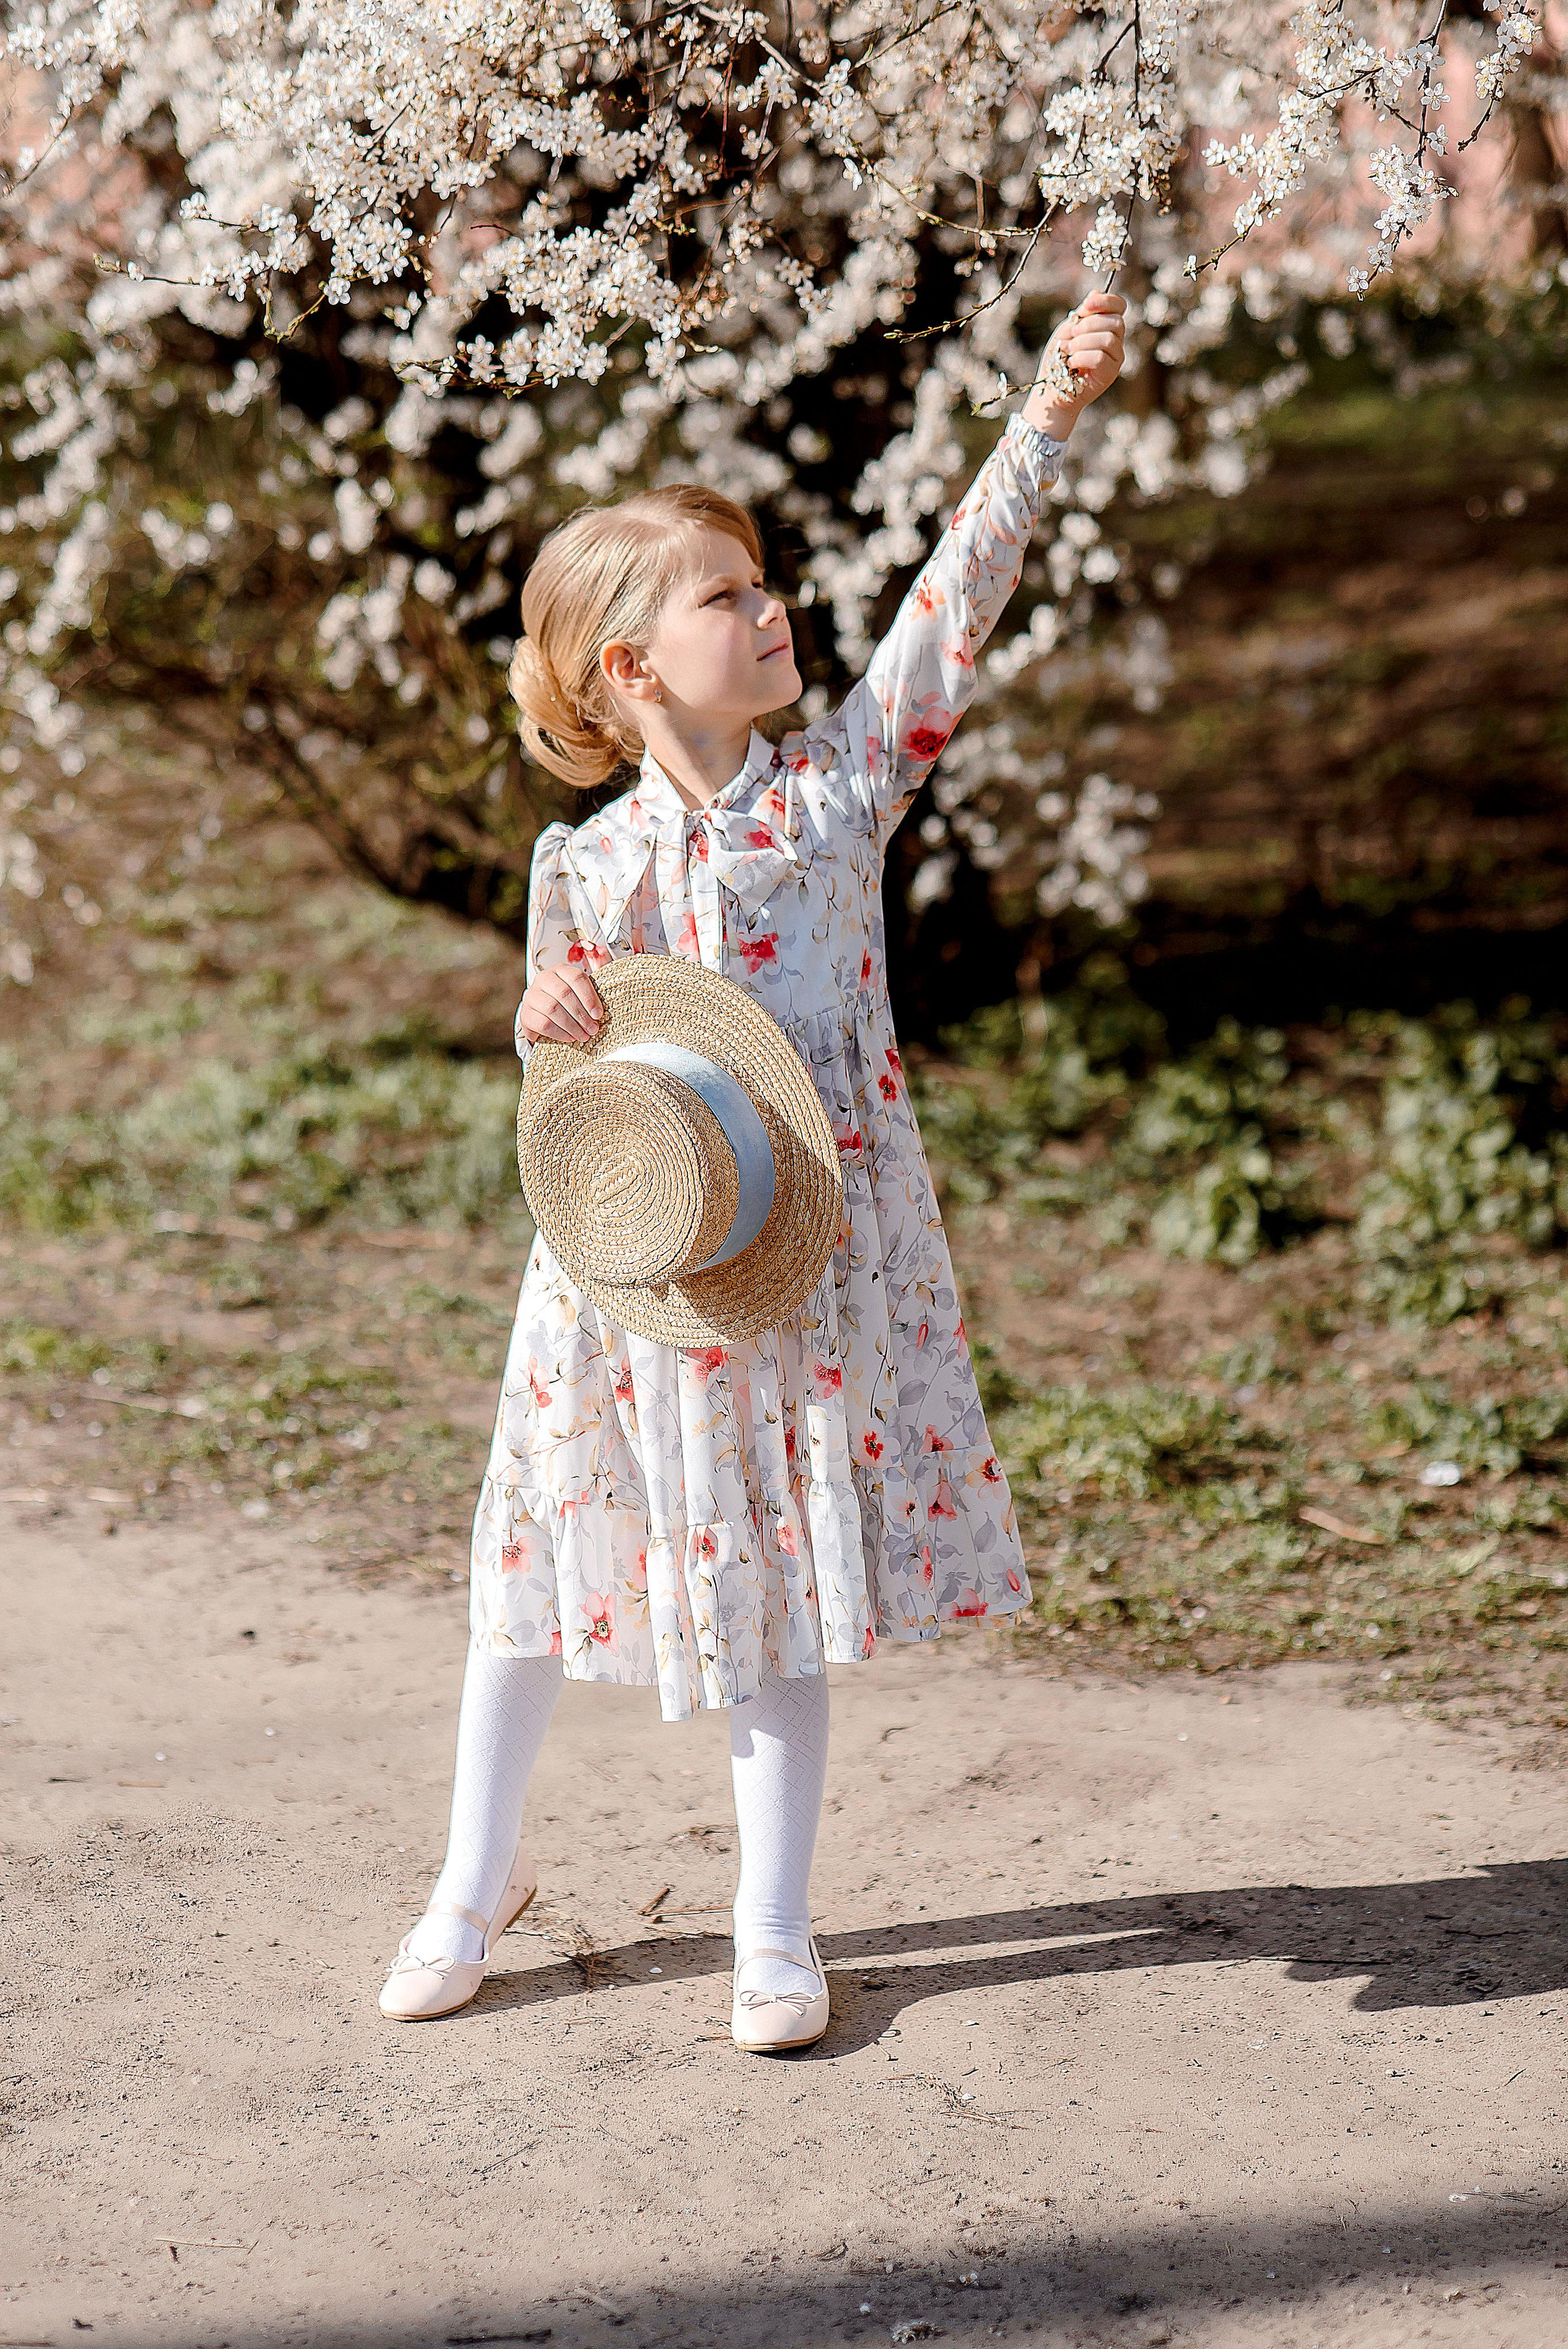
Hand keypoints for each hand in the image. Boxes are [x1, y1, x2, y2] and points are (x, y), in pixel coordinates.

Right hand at [518, 959, 604, 1046]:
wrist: (543, 1016)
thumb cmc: (567, 1004)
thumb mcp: (579, 994)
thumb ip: (592, 993)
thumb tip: (608, 1002)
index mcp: (560, 970)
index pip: (576, 978)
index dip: (589, 997)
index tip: (598, 1014)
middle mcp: (543, 979)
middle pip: (564, 993)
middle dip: (581, 1014)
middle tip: (593, 1028)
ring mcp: (532, 996)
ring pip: (553, 1009)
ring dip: (572, 1025)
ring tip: (584, 1036)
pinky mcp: (526, 1014)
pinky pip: (543, 1023)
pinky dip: (560, 1033)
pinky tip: (570, 1038)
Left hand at [1022, 290, 1126, 440]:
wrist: (1052, 389)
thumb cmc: (1059, 359)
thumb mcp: (1067, 330)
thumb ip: (1082, 314)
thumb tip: (1096, 292)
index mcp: (1106, 326)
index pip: (1119, 306)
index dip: (1106, 301)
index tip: (1086, 304)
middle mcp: (1116, 341)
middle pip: (1115, 322)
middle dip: (1088, 325)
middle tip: (1070, 336)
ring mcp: (1115, 358)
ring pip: (1109, 339)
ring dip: (1083, 342)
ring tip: (1068, 350)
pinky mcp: (1110, 374)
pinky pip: (1101, 357)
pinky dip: (1083, 357)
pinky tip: (1072, 362)